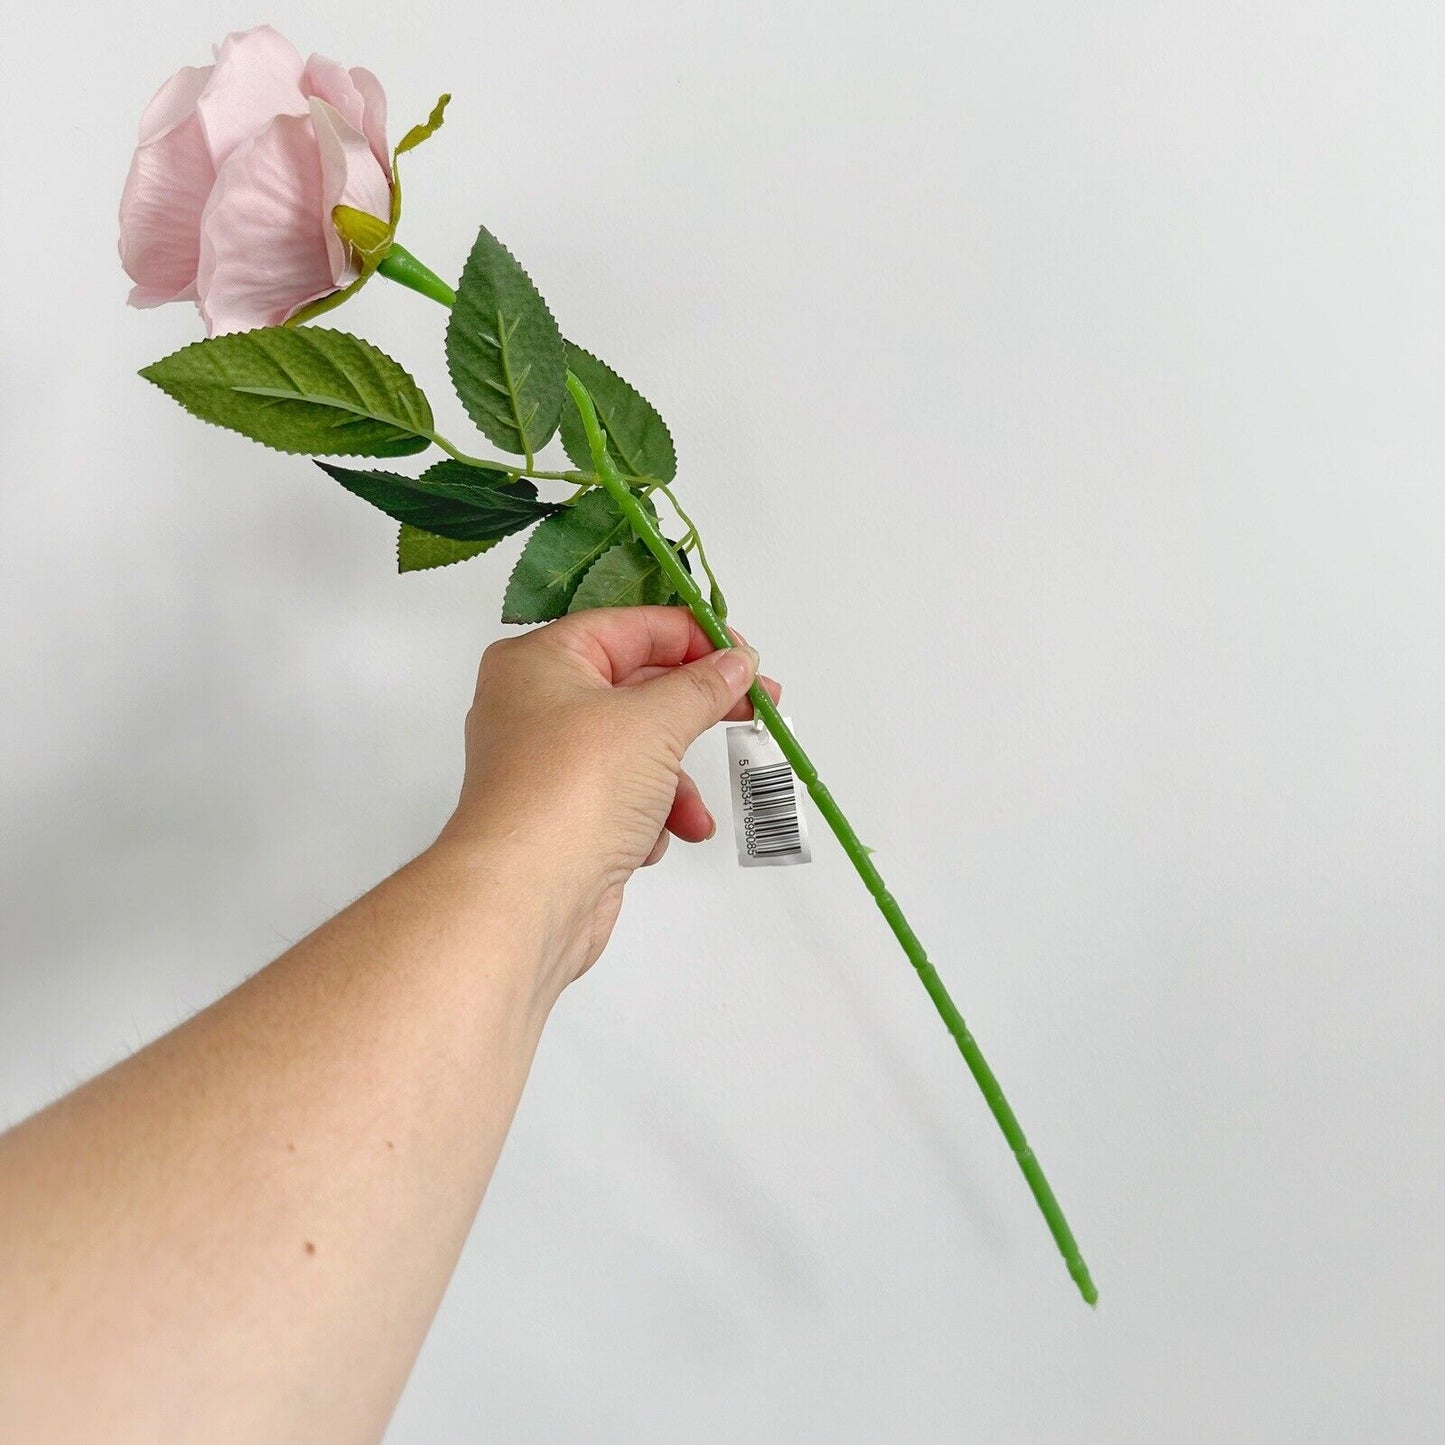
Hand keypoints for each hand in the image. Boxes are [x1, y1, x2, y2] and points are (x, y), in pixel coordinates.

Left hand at [436, 606, 781, 989]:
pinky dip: (649, 816)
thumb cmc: (575, 790)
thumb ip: (702, 686)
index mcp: (539, 662)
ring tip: (695, 810)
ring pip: (636, 751)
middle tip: (754, 708)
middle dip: (695, 709)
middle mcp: (535, 706)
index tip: (743, 654)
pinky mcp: (563, 817)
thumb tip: (735, 661)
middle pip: (635, 688)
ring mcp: (547, 765)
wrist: (525, 899)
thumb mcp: (653, 721)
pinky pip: (623, 799)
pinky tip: (655, 840)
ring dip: (675, 781)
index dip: (690, 637)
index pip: (627, 628)